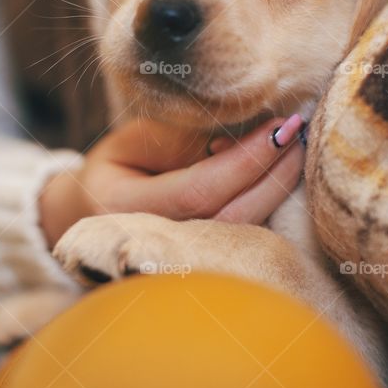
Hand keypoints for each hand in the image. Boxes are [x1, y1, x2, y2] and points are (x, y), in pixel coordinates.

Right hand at [39, 115, 305, 245]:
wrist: (91, 213)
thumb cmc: (115, 168)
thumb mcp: (133, 139)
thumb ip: (178, 137)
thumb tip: (237, 134)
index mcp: (124, 209)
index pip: (199, 190)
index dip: (244, 160)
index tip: (277, 127)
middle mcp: (152, 242)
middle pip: (230, 216)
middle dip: (271, 173)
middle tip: (296, 132)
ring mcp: (178, 258)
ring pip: (243, 231)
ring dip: (276, 187)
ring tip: (295, 148)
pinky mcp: (202, 260)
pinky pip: (243, 235)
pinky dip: (267, 202)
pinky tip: (282, 172)